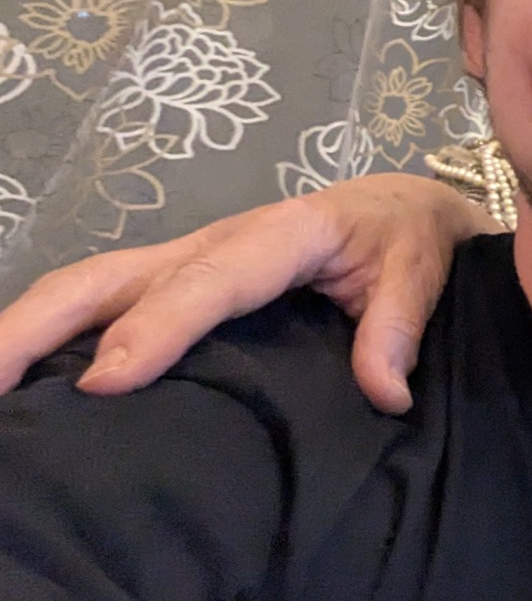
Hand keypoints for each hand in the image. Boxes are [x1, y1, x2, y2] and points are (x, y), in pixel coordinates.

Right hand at [0, 176, 497, 412]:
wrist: (402, 208)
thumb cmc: (408, 239)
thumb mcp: (423, 270)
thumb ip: (399, 326)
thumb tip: (386, 392)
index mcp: (279, 236)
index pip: (207, 283)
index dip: (153, 329)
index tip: (105, 382)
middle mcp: (213, 244)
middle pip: (108, 279)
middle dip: (39, 327)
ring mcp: (182, 263)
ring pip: (86, 289)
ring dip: (25, 333)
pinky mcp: (172, 282)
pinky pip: (100, 306)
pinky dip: (48, 339)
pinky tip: (22, 389)